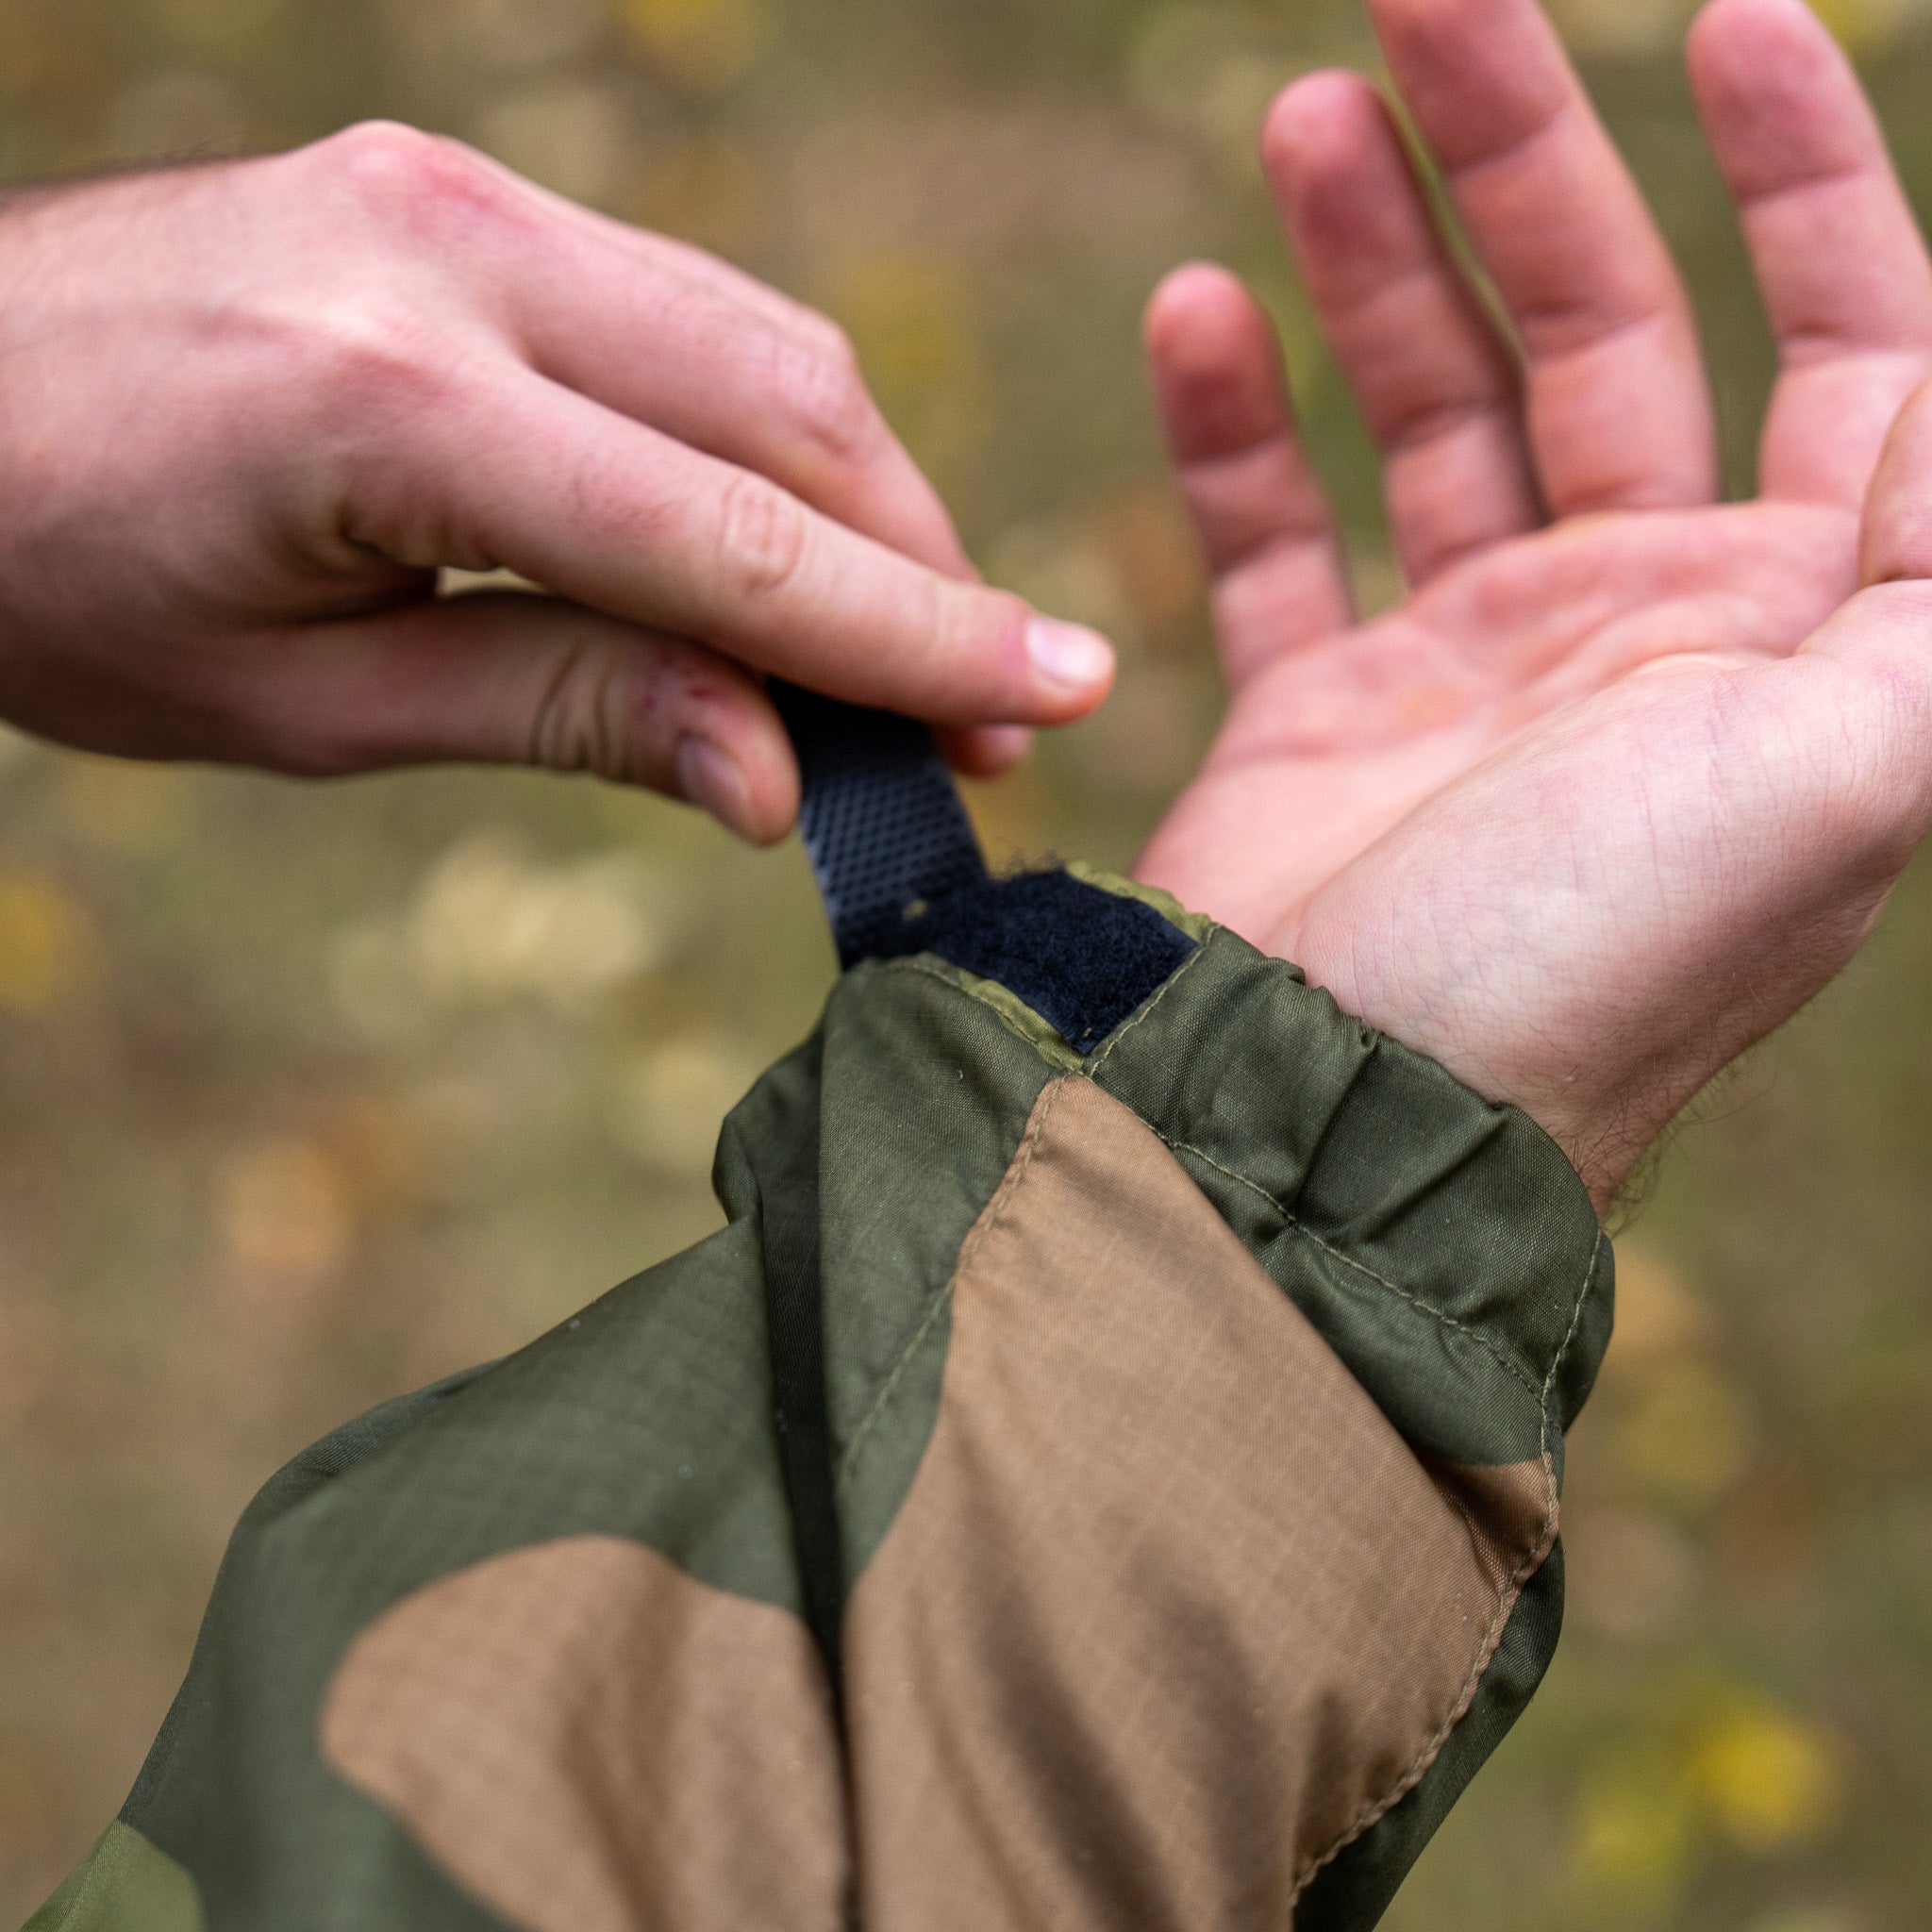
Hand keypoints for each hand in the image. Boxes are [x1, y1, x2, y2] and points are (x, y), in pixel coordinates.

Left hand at [0, 126, 1114, 841]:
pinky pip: (679, 310)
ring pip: (759, 344)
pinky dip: (763, 437)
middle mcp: (449, 251)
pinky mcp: (453, 185)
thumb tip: (781, 774)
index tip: (1059, 697)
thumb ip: (563, 710)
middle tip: (986, 716)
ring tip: (900, 649)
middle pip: (788, 411)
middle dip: (914, 572)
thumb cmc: (51, 581)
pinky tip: (779, 539)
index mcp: (390, 403)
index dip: (913, 636)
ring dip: (858, 502)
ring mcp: (455, 189)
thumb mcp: (303, 703)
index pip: (730, 542)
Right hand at [1135, 0, 1931, 1206]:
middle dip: (1527, 159)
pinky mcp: (1322, 710)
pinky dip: (1235, 420)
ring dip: (1375, 256)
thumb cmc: (1593, 963)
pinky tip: (1193, 307)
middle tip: (1419, 1)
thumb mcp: (1850, 768)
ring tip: (1298, 116)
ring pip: (1433, 406)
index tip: (1725, 19)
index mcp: (1791, 626)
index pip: (1849, 345)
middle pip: (1603, 331)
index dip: (1808, 174)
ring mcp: (1473, 667)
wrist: (1340, 1122)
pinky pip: (1281, 530)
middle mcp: (1644, 628)